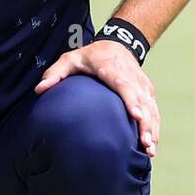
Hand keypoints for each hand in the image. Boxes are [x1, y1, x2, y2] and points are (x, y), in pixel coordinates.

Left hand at [35, 40, 159, 156]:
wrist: (119, 44)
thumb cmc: (90, 56)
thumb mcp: (70, 59)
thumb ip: (55, 73)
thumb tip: (39, 89)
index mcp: (110, 68)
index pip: (123, 84)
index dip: (131, 100)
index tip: (135, 116)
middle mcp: (130, 76)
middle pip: (140, 101)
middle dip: (145, 122)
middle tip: (145, 143)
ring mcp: (141, 85)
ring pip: (150, 108)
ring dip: (151, 128)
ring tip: (150, 149)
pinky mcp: (147, 92)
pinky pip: (153, 110)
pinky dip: (154, 126)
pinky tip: (152, 145)